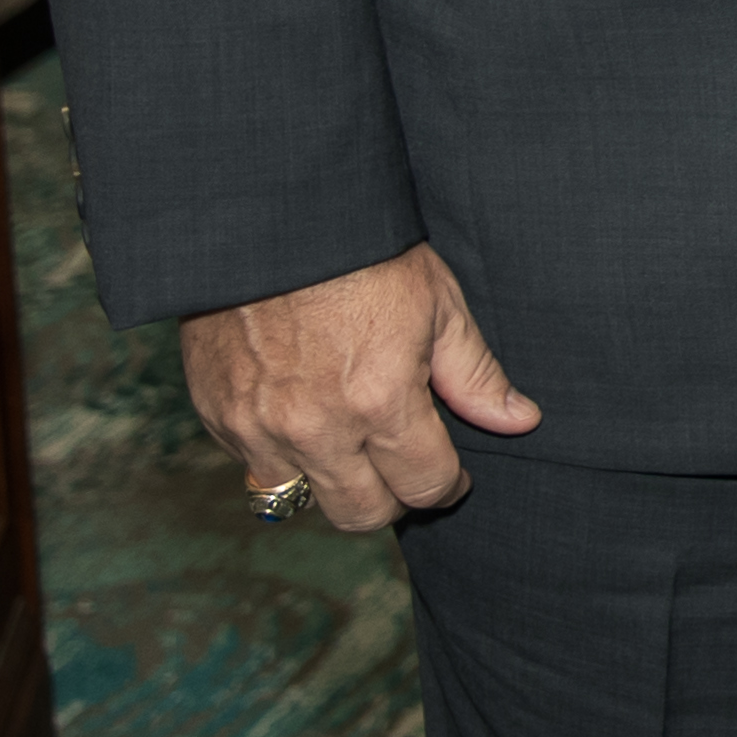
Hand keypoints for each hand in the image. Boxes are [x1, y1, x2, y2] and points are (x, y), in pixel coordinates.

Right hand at [186, 244, 536, 528]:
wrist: (271, 221)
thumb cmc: (363, 255)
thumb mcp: (438, 303)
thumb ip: (474, 374)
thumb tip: (518, 420)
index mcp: (379, 402)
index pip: (422, 486)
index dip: (447, 487)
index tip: (452, 477)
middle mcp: (315, 429)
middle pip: (360, 515)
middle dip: (392, 501)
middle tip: (403, 472)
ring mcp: (259, 429)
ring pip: (300, 501)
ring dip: (332, 486)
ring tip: (353, 451)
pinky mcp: (218, 418)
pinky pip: (252, 467)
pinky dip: (282, 458)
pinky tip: (304, 422)